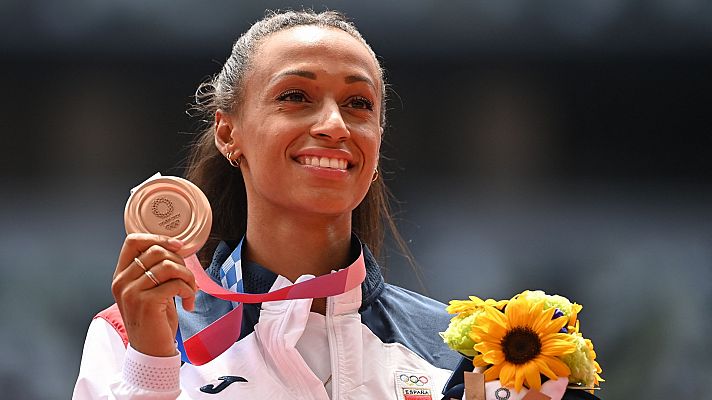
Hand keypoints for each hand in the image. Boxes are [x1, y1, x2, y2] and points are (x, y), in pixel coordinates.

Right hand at [111, 233, 196, 356]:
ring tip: (191, 290)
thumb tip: (176, 247)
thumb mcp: (150, 290)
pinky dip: (188, 290)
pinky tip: (188, 302)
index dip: (158, 238)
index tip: (178, 246)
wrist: (152, 351)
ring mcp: (131, 292)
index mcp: (121, 276)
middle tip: (188, 278)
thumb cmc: (155, 320)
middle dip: (180, 262)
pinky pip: (175, 283)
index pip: (133, 242)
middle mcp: (122, 282)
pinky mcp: (146, 303)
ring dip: (187, 276)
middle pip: (156, 251)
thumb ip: (154, 270)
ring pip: (168, 265)